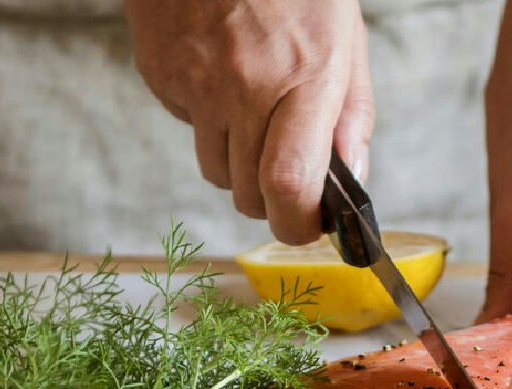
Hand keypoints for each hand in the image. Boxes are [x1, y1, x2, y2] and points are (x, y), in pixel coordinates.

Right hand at [124, 0, 374, 243]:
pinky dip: (206, 123)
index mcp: (305, 77)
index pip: (287, 187)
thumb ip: (352, 116)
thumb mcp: (345, 39)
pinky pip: (187, 131)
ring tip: (253, 110)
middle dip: (270, 200)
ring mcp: (195, 82)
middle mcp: (246, 85)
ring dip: (237, 163)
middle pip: (248, 195)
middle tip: (286, 171)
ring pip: (215, 173)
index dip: (297, 225)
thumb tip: (352, 183)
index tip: (309, 225)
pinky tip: (220, 77)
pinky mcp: (159, 74)